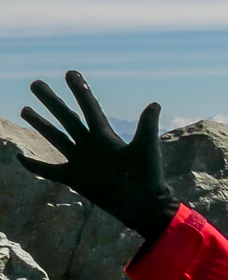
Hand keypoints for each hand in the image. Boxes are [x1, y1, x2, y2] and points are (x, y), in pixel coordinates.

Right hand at [18, 71, 178, 241]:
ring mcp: (81, 161)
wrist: (143, 206)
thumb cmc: (148, 178)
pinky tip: (19, 158)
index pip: (90, 108)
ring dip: (40, 124)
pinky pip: (49, 171)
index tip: (70, 72)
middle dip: (51, 101)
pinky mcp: (75, 179)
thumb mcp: (146, 149)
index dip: (81, 90)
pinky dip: (34, 166)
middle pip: (66, 117)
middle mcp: (91, 145)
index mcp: (106, 136)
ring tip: (24, 109)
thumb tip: (155, 104)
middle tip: (36, 83)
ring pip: (56, 137)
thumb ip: (147, 127)